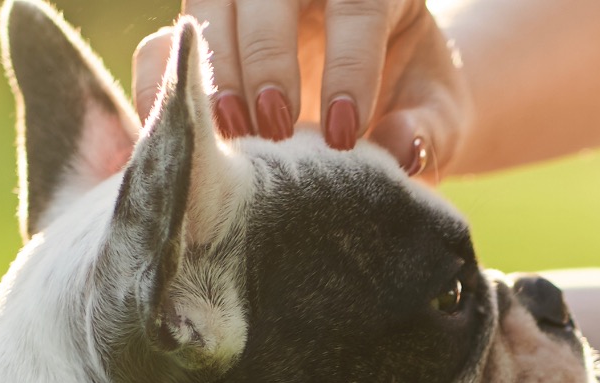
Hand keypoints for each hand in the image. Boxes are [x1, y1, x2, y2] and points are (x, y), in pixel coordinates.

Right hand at [130, 0, 469, 177]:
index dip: (349, 65)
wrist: (371, 98)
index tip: (343, 136)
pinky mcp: (201, 29)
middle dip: (269, 61)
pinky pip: (165, 44)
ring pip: (208, 4)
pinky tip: (181, 135)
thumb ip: (427, 131)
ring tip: (234, 134)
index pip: (357, 2)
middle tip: (279, 131)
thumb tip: (403, 151)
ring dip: (213, 71)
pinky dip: (165, 87)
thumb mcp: (434, 117)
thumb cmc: (407, 102)